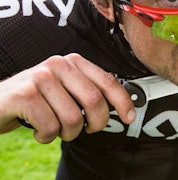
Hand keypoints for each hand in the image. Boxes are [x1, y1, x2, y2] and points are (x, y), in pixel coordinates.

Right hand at [0, 54, 135, 142]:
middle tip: (85, 130)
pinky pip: (50, 127)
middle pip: (94, 101)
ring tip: (55, 128)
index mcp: (73, 62)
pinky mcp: (25, 94)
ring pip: (72, 118)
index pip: (108, 81)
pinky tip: (38, 129)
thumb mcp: (63, 90)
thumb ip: (87, 92)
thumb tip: (121, 106)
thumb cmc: (35, 100)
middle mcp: (59, 64)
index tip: (130, 117)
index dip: (123, 101)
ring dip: (66, 133)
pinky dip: (46, 136)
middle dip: (95, 123)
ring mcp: (41, 77)